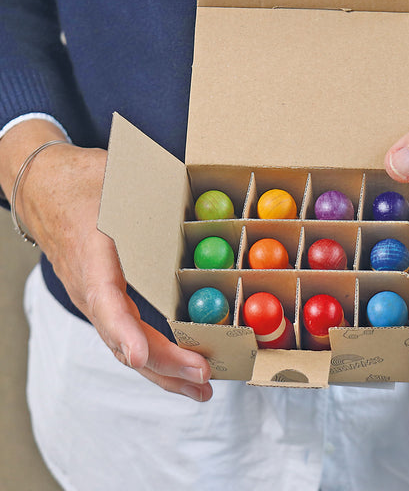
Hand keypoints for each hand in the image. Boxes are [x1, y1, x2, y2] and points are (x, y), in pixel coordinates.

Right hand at [0, 120, 212, 400]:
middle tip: (203, 378)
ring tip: (200, 390)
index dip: (123, 330)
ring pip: (125, 346)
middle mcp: (89, 288)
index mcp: (91, 256)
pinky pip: (127, 337)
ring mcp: (94, 300)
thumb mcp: (116, 177)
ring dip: (163, 372)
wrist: (44, 189)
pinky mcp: (102, 303)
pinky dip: (156, 357)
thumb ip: (152, 193)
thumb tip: (204, 203)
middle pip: (121, 338)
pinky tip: (181, 368)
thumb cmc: (83, 181)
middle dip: (164, 363)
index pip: (104, 299)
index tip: (142, 355)